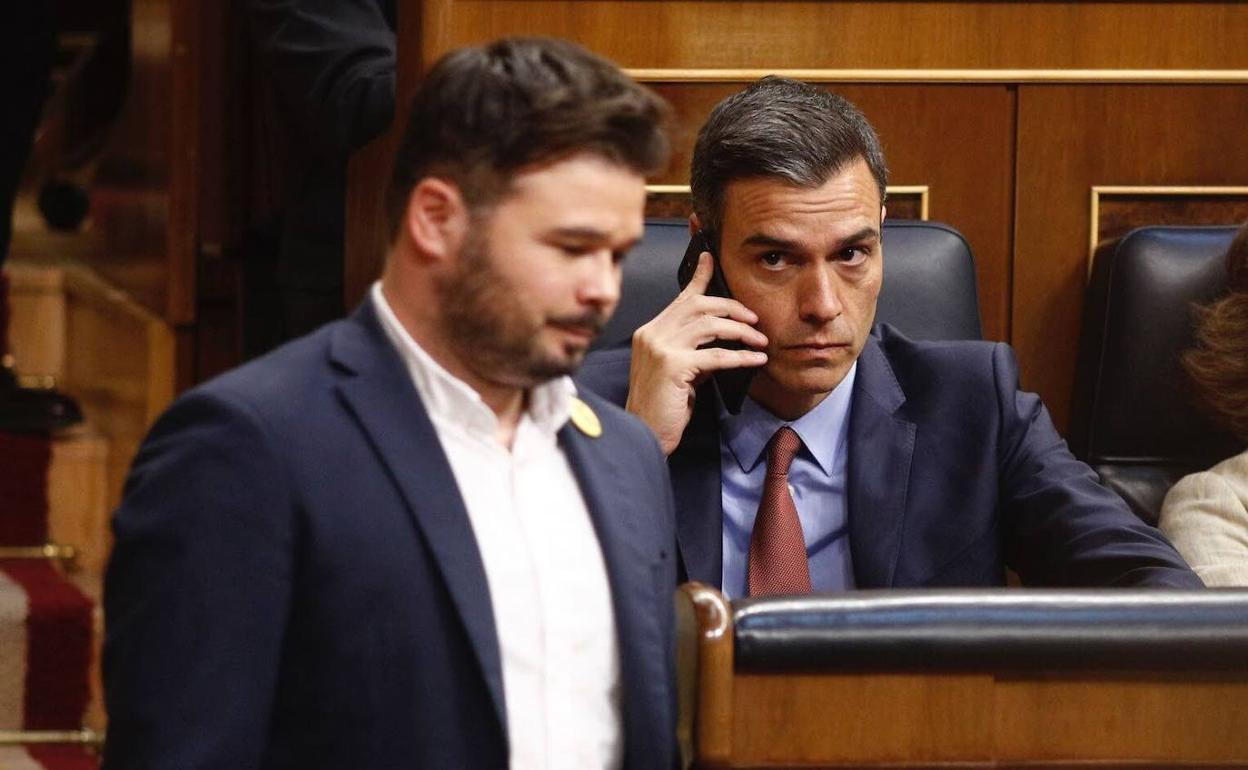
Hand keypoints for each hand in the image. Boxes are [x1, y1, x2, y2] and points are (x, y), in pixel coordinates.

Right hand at [626, 252, 767, 453]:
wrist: (646, 433)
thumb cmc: (663, 407)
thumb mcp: (679, 371)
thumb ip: (693, 350)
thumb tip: (723, 339)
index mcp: (650, 332)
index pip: (680, 298)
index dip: (698, 276)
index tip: (710, 257)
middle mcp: (652, 334)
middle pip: (698, 305)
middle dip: (731, 307)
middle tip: (754, 319)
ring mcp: (660, 348)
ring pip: (709, 325)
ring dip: (740, 330)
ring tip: (760, 340)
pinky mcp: (672, 366)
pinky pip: (716, 355)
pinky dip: (741, 356)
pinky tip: (756, 359)